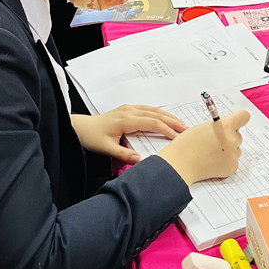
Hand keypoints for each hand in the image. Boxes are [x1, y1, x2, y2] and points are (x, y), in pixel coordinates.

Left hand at [71, 105, 185, 163]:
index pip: (151, 122)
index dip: (165, 129)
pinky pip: (147, 108)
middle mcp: (129, 111)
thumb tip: (139, 160)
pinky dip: (159, 113)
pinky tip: (166, 117)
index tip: (177, 136)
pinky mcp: (127, 109)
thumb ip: (123, 154)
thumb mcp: (106, 149)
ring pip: (153, 109)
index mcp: (126, 120)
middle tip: (187, 129)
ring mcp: (128, 108)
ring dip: (168, 116)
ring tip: (181, 123)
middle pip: (156, 114)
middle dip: (172, 121)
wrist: (82, 127)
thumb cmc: (93, 137)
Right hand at [159, 109, 250, 185]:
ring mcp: (233, 155)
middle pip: (238, 135)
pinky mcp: (232, 167)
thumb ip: (219, 125)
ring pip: (236, 149)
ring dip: (227, 151)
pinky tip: (212, 162)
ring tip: (210, 153)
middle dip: (229, 137)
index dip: (239, 119)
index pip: (244, 116)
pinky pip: (232, 161)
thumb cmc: (186, 145)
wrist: (180, 164)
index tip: (235, 122)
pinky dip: (225, 162)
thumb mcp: (203, 127)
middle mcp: (232, 139)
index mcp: (225, 126)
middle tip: (214, 142)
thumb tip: (228, 126)